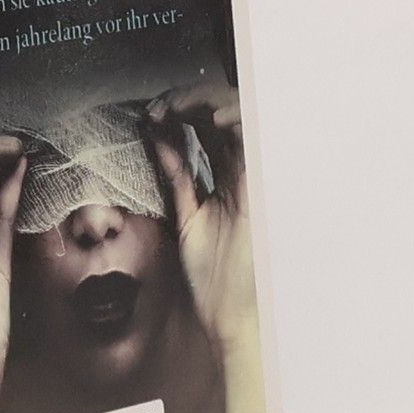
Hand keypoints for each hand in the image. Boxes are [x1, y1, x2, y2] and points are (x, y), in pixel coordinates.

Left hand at [145, 86, 256, 356]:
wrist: (229, 311)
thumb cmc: (211, 272)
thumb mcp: (187, 214)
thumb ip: (177, 175)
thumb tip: (158, 137)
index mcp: (226, 179)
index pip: (209, 129)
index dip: (181, 111)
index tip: (152, 113)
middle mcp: (243, 175)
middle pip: (223, 117)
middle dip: (188, 101)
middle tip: (159, 107)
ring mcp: (254, 179)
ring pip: (240, 122)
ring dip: (206, 104)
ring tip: (175, 106)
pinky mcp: (261, 188)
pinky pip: (253, 146)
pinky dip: (237, 123)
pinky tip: (212, 117)